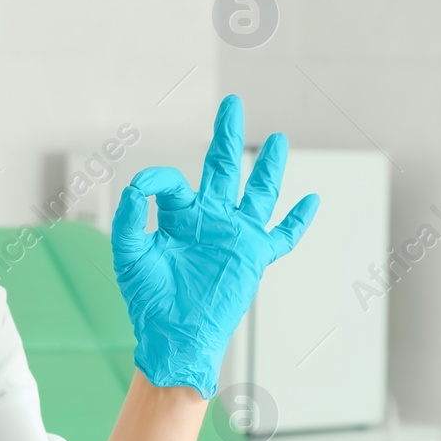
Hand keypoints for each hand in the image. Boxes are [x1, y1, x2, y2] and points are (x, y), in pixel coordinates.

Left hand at [111, 94, 318, 398]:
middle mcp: (210, 220)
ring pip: (258, 193)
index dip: (158, 179)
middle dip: (228, 136)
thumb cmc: (148, 300)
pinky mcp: (254, 256)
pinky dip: (298, 219)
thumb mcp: (129, 255)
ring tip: (279, 139)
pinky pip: (282, 236)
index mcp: (179, 217)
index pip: (173, 183)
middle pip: (223, 169)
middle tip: (232, 104)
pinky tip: (311, 200)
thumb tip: (136, 186)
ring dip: (269, 167)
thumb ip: (129, 219)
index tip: (145, 186)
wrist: (172, 336)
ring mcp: (235, 236)